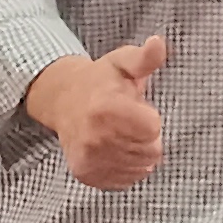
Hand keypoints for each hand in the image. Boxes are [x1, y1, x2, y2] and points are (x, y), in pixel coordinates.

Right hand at [27, 34, 169, 190]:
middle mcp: (94, 137)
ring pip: (140, 167)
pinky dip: (127, 167)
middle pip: (150, 151)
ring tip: (121, 133)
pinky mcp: (86, 174)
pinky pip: (126, 180)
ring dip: (138, 152)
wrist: (64, 100)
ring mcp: (89, 159)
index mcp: (106, 108)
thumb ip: (145, 57)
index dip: (150, 117)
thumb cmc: (101, 80)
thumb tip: (158, 42)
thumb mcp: (123, 62)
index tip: (136, 107)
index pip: (153, 129)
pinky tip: (116, 149)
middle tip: (127, 121)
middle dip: (146, 136)